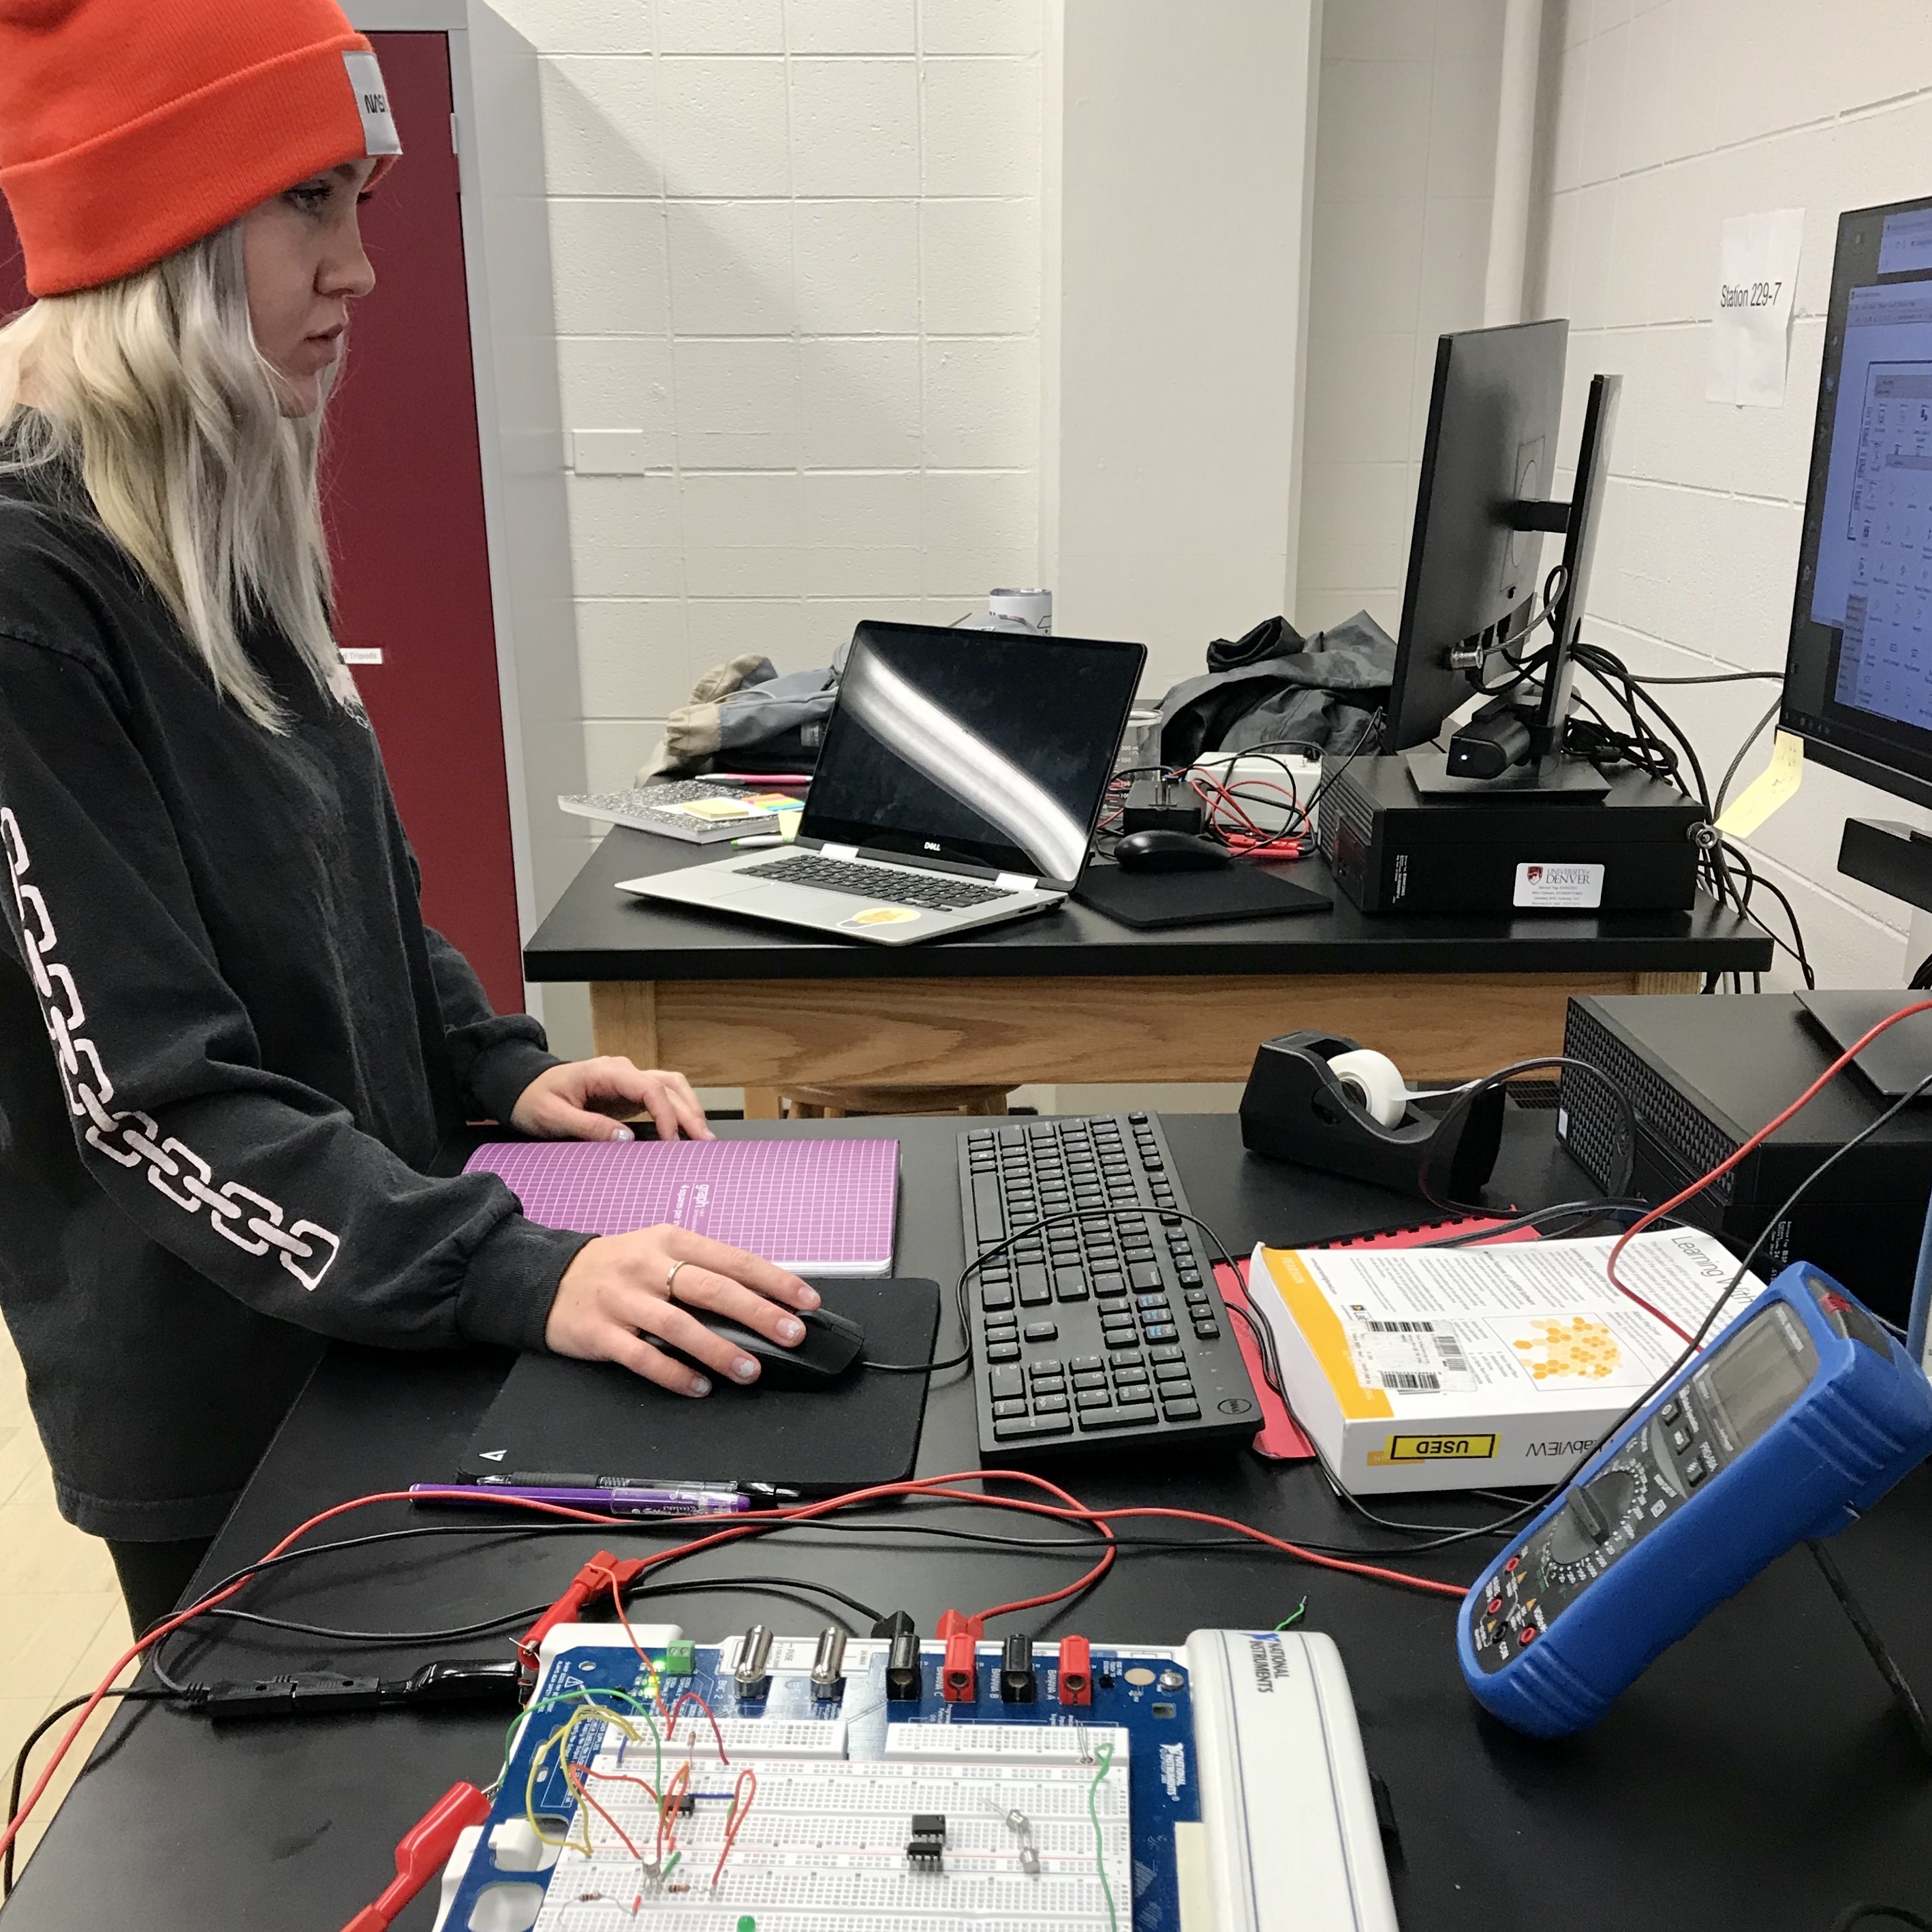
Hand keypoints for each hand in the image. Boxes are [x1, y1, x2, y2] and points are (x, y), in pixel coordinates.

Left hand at [510, 1058, 713, 1142]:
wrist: (521, 1088)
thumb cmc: (533, 1099)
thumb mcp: (553, 1117)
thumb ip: (589, 1126)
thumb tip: (625, 1138)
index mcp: (605, 1071)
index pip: (649, 1088)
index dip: (666, 1114)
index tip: (672, 1141)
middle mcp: (622, 1071)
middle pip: (669, 1085)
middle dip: (690, 1113)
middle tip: (704, 1141)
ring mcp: (627, 1080)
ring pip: (671, 1087)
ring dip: (689, 1109)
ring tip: (702, 1137)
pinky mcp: (628, 1093)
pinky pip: (661, 1098)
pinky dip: (678, 1112)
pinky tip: (686, 1132)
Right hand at [545, 1227, 820, 1395]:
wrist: (547, 1278)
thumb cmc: (617, 1267)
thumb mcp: (659, 1250)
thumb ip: (703, 1269)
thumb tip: (760, 1297)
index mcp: (671, 1240)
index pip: (733, 1259)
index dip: (774, 1280)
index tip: (806, 1300)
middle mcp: (648, 1266)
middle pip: (712, 1289)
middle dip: (758, 1313)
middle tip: (791, 1334)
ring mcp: (623, 1299)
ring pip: (679, 1325)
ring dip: (719, 1349)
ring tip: (750, 1369)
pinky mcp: (601, 1332)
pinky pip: (643, 1356)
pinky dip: (674, 1373)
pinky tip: (699, 1386)